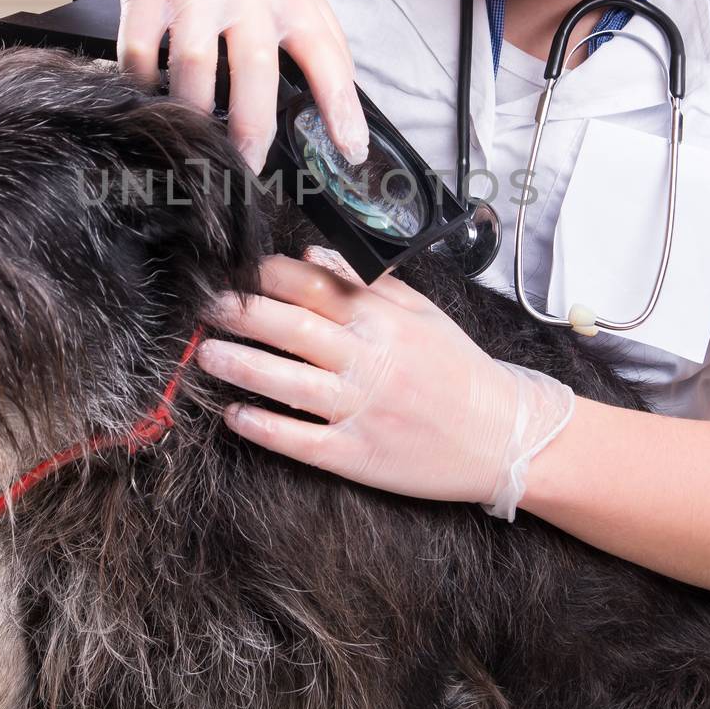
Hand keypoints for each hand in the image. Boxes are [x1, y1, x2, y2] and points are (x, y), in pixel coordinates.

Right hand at [85, 0, 369, 172]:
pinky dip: (142, 82)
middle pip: (254, 71)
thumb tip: (341, 112)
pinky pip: (141, 52)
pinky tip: (149, 89)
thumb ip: (316, 37)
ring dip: (191, 112)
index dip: (342, 108)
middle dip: (251, 130)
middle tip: (246, 167)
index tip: (349, 151)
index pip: (327, 56)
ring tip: (192, 132)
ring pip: (192, 66)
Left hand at [196, 247, 576, 520]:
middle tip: (205, 306)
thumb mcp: (421, 314)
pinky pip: (301, 439)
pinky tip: (235, 416)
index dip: (268, 276)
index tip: (235, 269)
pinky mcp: (359, 454)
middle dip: (243, 314)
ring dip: (241, 365)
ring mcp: (363, 408)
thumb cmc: (459, 370)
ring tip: (205, 355)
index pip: (314, 286)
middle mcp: (370, 359)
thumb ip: (367, 282)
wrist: (504, 436)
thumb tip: (312, 255)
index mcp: (384, 320)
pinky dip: (265, 427)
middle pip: (293, 327)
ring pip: (290, 381)